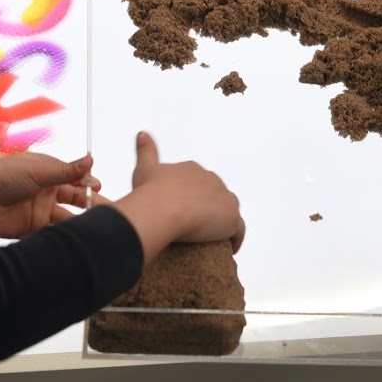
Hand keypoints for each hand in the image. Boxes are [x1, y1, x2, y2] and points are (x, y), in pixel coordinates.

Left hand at [0, 152, 99, 238]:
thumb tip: (91, 160)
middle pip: (76, 199)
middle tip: (111, 212)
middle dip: (92, 204)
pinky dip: (66, 234)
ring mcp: (41, 210)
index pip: (75, 177)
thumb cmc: (1, 176)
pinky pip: (55, 232)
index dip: (89, 183)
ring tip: (99, 228)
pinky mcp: (33, 228)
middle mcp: (47, 191)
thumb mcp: (38, 170)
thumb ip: (66, 170)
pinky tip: (79, 238)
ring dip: (82, 221)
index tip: (100, 187)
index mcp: (48, 172)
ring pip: (68, 217)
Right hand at [102, 132, 245, 256]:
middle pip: (216, 195)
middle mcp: (212, 180)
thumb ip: (146, 150)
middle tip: (196, 226)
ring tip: (212, 238)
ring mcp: (224, 198)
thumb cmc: (150, 191)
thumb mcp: (145, 168)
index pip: (199, 183)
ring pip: (229, 210)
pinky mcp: (232, 218)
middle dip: (209, 207)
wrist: (161, 209)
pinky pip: (239, 230)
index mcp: (193, 170)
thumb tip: (142, 133)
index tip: (185, 209)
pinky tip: (228, 248)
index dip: (193, 197)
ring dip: (223, 222)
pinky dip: (235, 239)